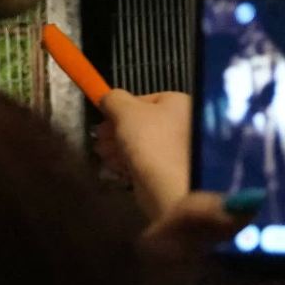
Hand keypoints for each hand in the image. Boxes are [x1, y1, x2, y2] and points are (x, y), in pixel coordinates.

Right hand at [96, 89, 191, 223]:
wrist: (166, 186)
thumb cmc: (149, 140)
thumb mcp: (125, 111)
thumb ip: (113, 99)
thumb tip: (108, 98)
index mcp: (180, 104)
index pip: (146, 100)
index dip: (121, 108)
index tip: (104, 118)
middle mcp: (185, 124)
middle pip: (142, 122)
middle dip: (116, 129)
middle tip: (99, 137)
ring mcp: (179, 149)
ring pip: (142, 143)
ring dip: (118, 146)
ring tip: (102, 152)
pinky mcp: (170, 171)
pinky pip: (146, 161)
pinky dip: (129, 162)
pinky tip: (114, 166)